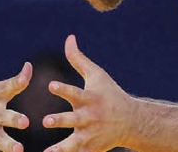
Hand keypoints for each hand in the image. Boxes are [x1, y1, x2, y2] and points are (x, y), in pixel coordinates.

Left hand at [42, 35, 135, 151]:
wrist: (132, 122)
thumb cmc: (110, 94)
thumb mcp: (97, 75)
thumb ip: (78, 59)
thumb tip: (69, 37)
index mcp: (89, 99)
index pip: (74, 92)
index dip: (62, 89)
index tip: (50, 85)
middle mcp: (89, 118)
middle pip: (73, 120)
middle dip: (60, 120)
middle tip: (46, 121)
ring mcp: (91, 135)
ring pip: (74, 143)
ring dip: (61, 148)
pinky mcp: (91, 149)